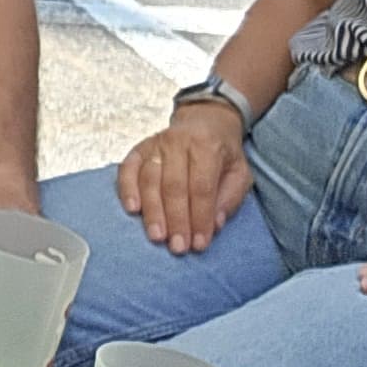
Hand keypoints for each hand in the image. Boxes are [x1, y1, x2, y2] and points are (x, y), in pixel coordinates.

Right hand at [114, 103, 252, 253]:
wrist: (204, 120)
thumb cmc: (223, 152)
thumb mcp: (240, 172)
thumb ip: (229, 198)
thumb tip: (214, 224)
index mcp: (207, 145)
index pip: (202, 186)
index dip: (200, 217)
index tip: (199, 243)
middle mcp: (178, 142)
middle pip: (174, 185)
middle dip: (176, 219)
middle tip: (177, 247)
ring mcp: (155, 144)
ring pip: (149, 179)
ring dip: (153, 211)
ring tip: (157, 236)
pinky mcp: (139, 149)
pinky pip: (127, 169)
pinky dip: (127, 189)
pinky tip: (133, 209)